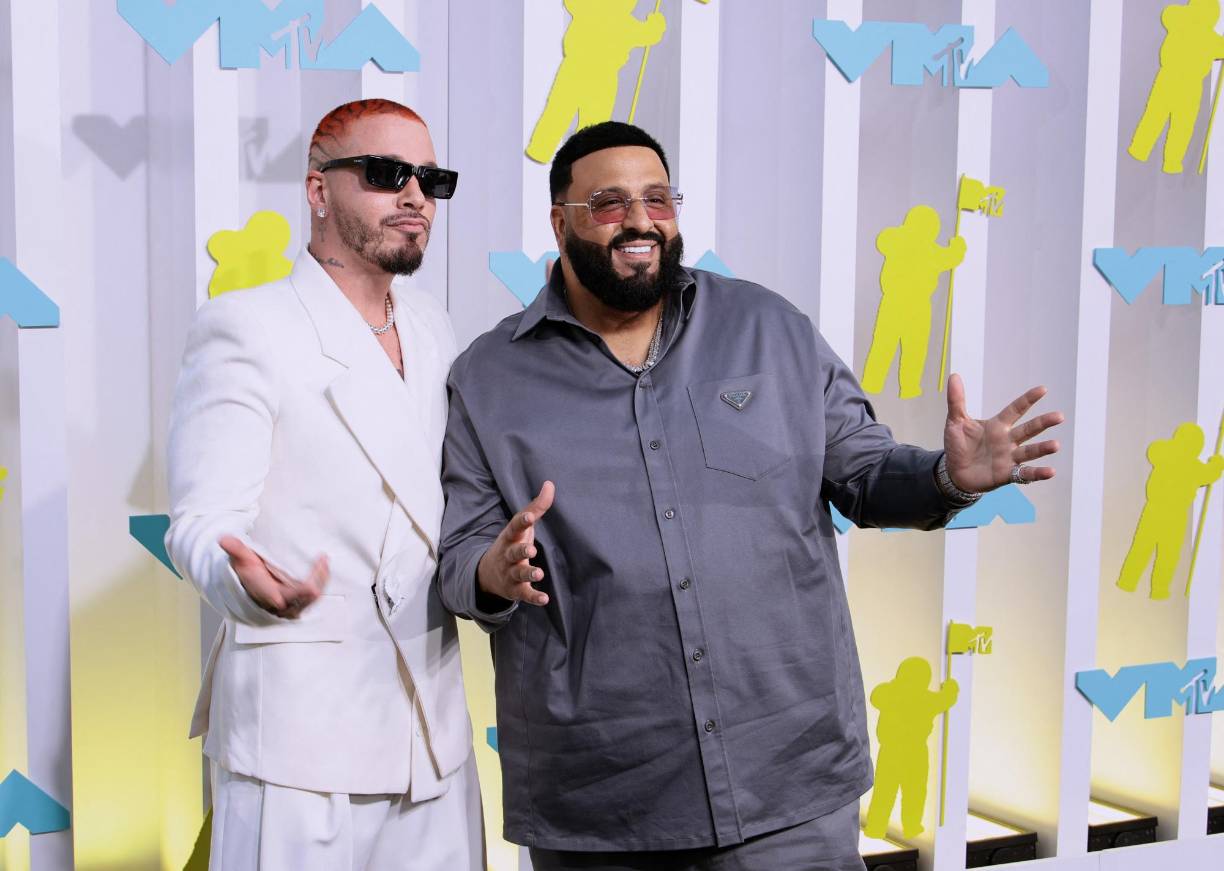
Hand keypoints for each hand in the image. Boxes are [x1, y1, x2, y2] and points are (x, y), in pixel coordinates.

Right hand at [219, 536, 328, 619]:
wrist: (247, 588)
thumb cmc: (246, 572)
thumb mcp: (241, 559)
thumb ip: (236, 550)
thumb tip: (223, 539)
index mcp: (269, 595)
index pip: (292, 596)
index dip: (306, 588)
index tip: (314, 569)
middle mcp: (282, 605)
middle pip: (309, 596)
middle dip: (318, 578)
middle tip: (323, 558)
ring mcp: (291, 607)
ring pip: (314, 598)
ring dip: (321, 580)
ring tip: (324, 561)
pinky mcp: (298, 605)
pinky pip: (313, 598)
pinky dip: (320, 583)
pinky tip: (323, 569)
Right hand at [477, 481, 555, 606]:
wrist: (487, 574)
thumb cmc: (512, 543)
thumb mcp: (521, 526)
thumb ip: (536, 506)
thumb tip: (550, 484)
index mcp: (510, 537)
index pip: (515, 527)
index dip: (522, 521)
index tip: (530, 516)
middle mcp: (508, 555)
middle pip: (513, 552)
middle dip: (521, 550)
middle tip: (531, 549)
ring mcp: (510, 573)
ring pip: (518, 574)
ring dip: (528, 573)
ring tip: (539, 573)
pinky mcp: (515, 590)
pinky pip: (524, 594)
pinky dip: (533, 597)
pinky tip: (545, 599)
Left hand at [943, 373, 1063, 492]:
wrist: (954, 472)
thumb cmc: (958, 445)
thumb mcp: (955, 422)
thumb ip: (956, 401)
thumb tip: (954, 376)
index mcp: (997, 425)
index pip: (1016, 409)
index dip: (1028, 400)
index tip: (1043, 389)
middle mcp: (1007, 440)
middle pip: (1028, 429)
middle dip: (1043, 423)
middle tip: (1059, 416)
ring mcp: (1009, 457)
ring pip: (1029, 451)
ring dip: (1043, 448)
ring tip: (1056, 445)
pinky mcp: (1006, 474)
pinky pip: (1024, 474)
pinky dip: (1037, 473)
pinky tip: (1050, 472)